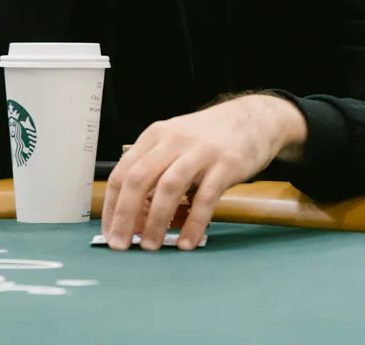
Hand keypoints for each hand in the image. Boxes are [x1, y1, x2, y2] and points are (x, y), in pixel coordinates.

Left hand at [102, 95, 307, 251]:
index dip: (112, 205)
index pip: (122, 172)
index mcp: (155, 136)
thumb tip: (135, 216)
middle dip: (125, 215)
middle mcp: (173, 140)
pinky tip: (186, 242)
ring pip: (168, 188)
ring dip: (155, 221)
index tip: (110, 232)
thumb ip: (155, 172)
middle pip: (139, 179)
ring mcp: (200, 151)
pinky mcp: (226, 164)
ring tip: (150, 246)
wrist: (254, 118)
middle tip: (120, 244)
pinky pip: (205, 198)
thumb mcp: (175, 143)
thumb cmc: (209, 137)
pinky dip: (193, 223)